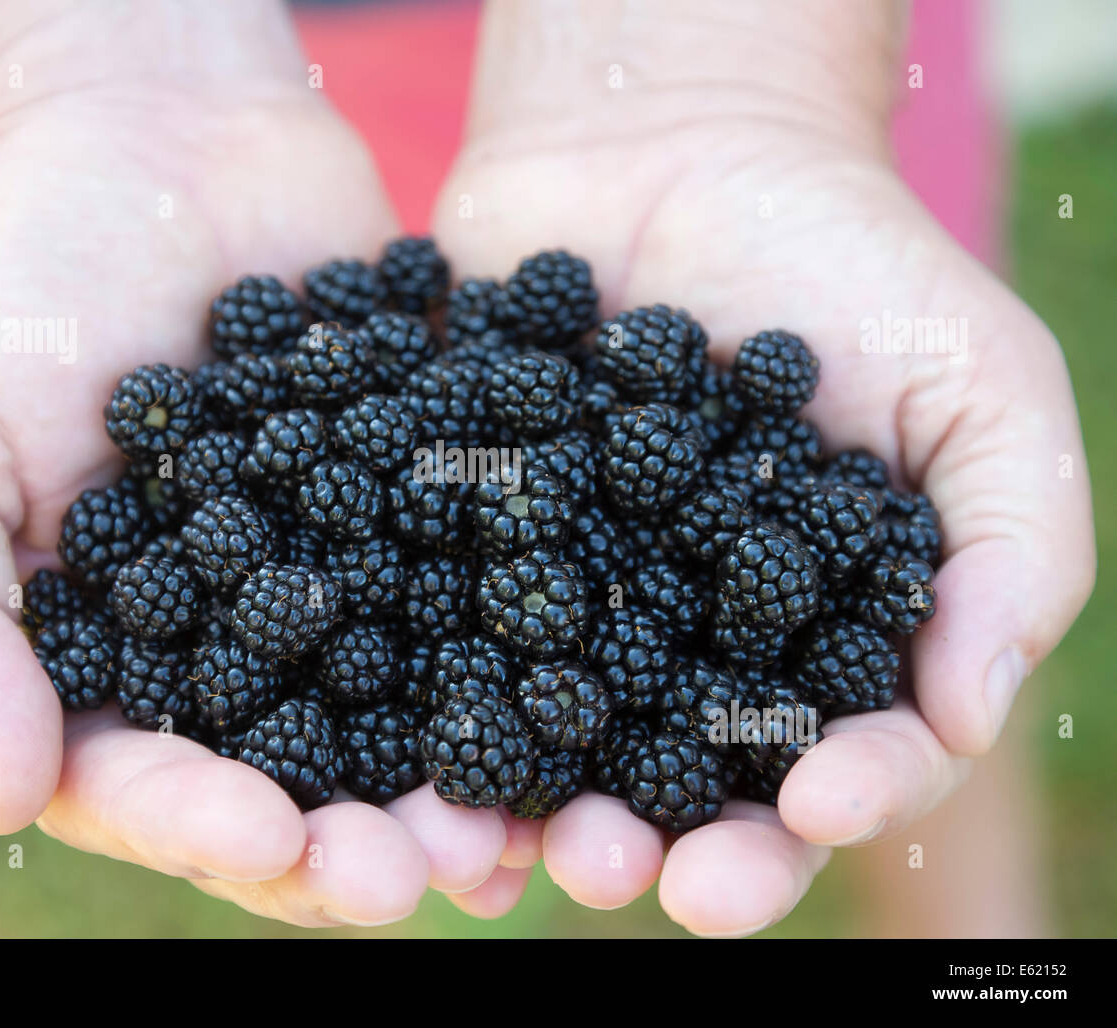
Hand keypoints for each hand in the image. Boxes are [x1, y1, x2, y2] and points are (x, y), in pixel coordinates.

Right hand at [0, 0, 510, 926]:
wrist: (149, 144)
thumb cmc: (12, 292)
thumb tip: (4, 788)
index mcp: (107, 661)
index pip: (147, 782)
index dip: (203, 826)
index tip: (274, 844)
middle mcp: (233, 648)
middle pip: (292, 781)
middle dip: (353, 840)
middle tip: (423, 875)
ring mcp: (339, 584)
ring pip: (401, 717)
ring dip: (457, 783)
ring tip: (515, 834)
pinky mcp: (423, 512)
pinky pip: (477, 596)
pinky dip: (525, 651)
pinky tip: (584, 702)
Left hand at [431, 0, 1095, 932]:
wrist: (684, 147)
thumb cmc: (857, 267)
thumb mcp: (983, 393)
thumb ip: (1008, 553)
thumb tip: (968, 716)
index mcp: (809, 639)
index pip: (838, 754)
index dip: (839, 795)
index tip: (816, 809)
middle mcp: (680, 644)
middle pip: (674, 779)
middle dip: (656, 839)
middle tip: (622, 869)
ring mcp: (562, 600)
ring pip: (543, 733)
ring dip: (520, 799)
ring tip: (506, 843)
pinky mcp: (461, 541)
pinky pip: (432, 624)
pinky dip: (413, 682)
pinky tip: (395, 738)